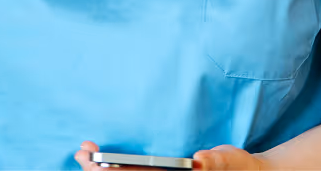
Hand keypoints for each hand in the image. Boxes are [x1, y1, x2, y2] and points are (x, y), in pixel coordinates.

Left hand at [74, 140, 263, 170]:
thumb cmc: (240, 167)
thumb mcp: (230, 163)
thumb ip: (216, 163)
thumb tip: (200, 160)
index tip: (95, 165)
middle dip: (99, 170)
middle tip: (80, 152)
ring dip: (101, 168)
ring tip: (82, 152)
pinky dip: (114, 166)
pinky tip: (98, 159)